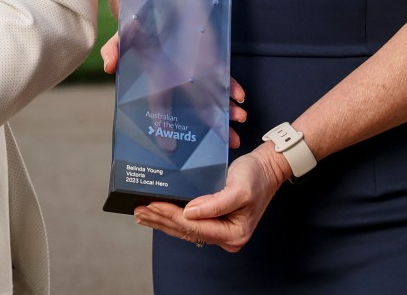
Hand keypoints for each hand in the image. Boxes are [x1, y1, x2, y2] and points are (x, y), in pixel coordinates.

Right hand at [102, 36, 246, 150]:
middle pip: (198, 109)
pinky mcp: (209, 58)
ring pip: (214, 96)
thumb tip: (108, 65)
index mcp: (159, 81)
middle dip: (214, 126)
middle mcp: (180, 80)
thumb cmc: (142, 24)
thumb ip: (115, 48)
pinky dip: (232, 86)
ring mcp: (197, 71)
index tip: (169, 146)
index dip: (163, 126)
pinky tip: (239, 96)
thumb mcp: (124, 34)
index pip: (161, 107)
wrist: (161, 3)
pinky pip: (223, 76)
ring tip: (239, 120)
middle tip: (229, 142)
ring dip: (228, 109)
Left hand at [134, 146, 289, 251]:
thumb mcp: (238, 189)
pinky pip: (190, 224)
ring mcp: (220, 230)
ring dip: (163, 221)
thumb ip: (215, 203)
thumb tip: (189, 212)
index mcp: (234, 233)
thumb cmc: (256, 177)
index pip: (195, 227)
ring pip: (185, 229)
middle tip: (139, 211)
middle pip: (187, 231)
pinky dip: (172, 219)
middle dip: (161, 220)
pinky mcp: (216, 221)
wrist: (268, 169)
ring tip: (142, 214)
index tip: (152, 205)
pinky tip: (158, 215)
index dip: (171, 216)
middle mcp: (226, 237)